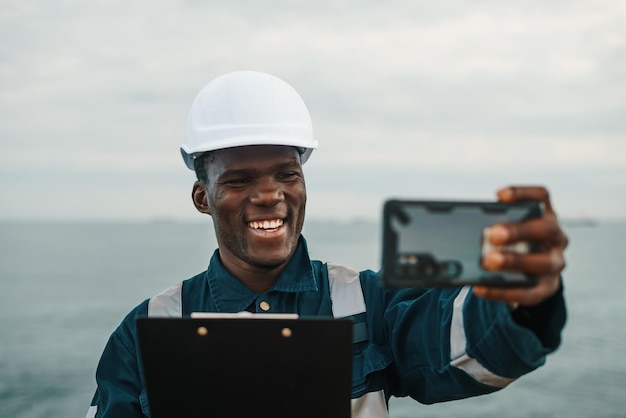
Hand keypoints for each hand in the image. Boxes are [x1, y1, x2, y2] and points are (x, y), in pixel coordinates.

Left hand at [473, 186, 568, 306]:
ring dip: (515, 261)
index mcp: (545, 216)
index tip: (499, 195)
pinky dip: (503, 292)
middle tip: (493, 234)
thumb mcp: (506, 230)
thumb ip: (493, 226)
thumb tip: (465, 228)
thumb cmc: (511, 243)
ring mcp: (555, 263)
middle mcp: (556, 237)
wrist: (529, 273)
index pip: (542, 196)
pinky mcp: (548, 287)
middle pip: (545, 229)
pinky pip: (529, 293)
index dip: (524, 194)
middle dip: (519, 231)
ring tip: (489, 261)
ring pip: (543, 263)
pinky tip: (481, 288)